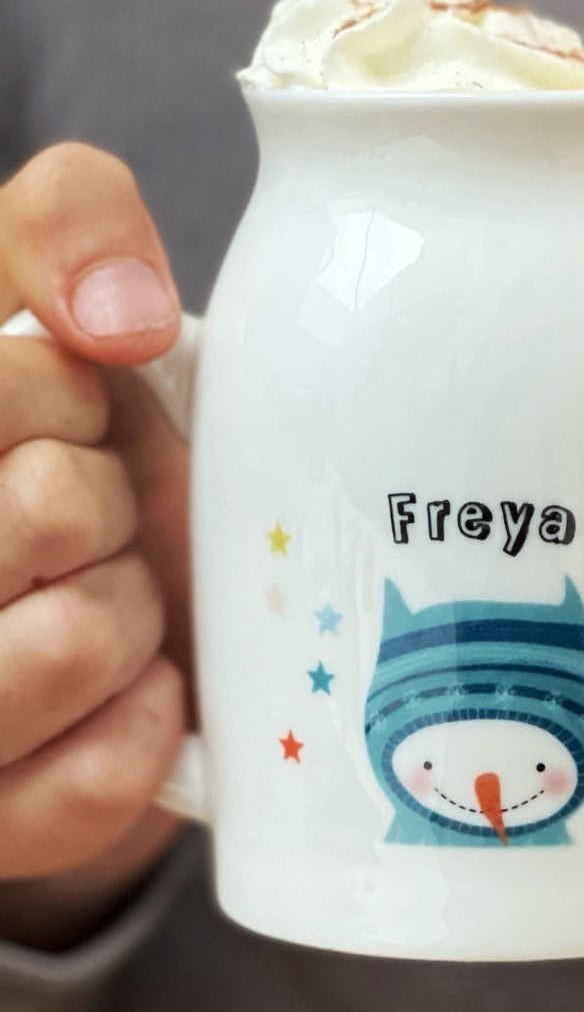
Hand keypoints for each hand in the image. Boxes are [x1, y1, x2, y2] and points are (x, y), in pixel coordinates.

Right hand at [0, 145, 189, 951]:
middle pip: (50, 510)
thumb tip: (121, 320)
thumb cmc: (60, 426)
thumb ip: (67, 224)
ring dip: (128, 604)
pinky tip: (130, 683)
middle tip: (84, 509)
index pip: (13, 394)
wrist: (106, 571)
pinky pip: (92, 787)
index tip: (60, 410)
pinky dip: (144, 721)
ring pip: (73, 643)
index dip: (64, 395)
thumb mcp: (41, 280)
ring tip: (100, 593)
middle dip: (103, 496)